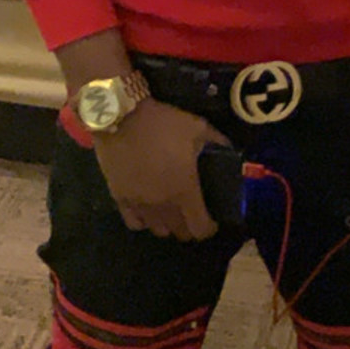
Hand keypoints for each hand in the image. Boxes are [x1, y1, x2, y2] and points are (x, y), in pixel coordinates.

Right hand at [93, 99, 231, 240]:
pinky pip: (134, 222)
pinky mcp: (119, 198)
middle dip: (190, 227)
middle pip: (179, 232)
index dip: (209, 228)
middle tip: (193, 213)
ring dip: (167, 224)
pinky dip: (143, 221)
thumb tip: (230, 149)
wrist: (121, 116)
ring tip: (170, 212)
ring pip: (157, 229)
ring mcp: (139, 204)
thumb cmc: (163, 123)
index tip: (213, 221)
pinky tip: (147, 210)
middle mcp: (162, 204)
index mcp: (185, 190)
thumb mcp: (197, 127)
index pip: (200, 228)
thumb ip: (217, 141)